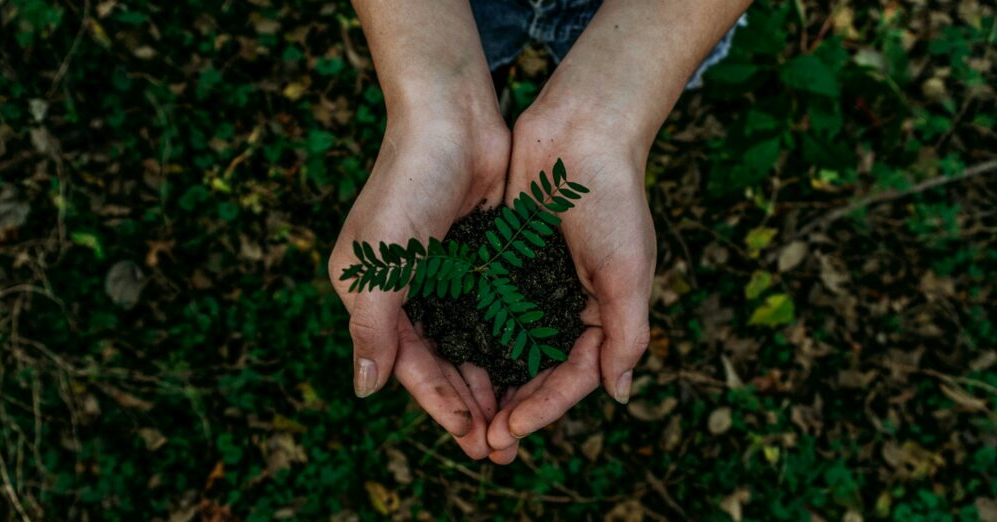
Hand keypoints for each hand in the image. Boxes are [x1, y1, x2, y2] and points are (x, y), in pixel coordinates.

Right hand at [328, 115, 509, 458]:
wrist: (452, 117)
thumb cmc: (408, 184)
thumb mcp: (380, 262)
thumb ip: (372, 327)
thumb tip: (365, 390)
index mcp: (372, 294)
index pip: (408, 364)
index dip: (440, 404)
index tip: (472, 438)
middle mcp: (406, 290)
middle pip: (440, 361)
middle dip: (469, 404)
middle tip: (501, 446)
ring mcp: (444, 274)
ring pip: (469, 343)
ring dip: (491, 380)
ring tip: (518, 419)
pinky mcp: (478, 258)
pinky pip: (492, 312)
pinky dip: (507, 341)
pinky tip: (530, 367)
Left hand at [485, 109, 655, 463]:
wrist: (580, 131)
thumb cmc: (612, 199)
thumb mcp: (628, 271)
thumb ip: (627, 333)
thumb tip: (619, 394)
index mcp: (602, 313)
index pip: (573, 376)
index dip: (544, 408)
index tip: (511, 429)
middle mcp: (567, 305)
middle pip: (538, 372)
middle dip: (513, 408)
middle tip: (483, 442)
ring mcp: (534, 285)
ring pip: (507, 348)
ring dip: (489, 382)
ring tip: (463, 416)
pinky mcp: (504, 262)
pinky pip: (486, 309)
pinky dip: (471, 336)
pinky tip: (447, 360)